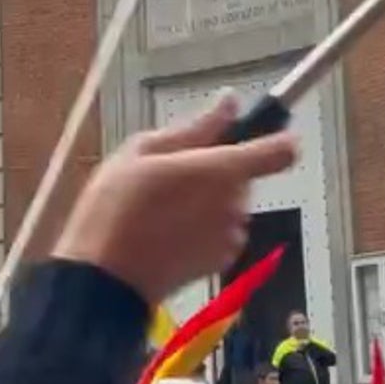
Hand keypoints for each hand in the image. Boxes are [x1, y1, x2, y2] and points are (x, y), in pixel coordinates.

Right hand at [52, 94, 296, 305]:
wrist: (104, 279)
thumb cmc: (115, 209)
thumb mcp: (141, 152)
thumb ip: (194, 128)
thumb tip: (228, 104)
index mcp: (222, 170)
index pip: (280, 149)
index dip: (274, 140)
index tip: (256, 137)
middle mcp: (236, 203)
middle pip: (244, 177)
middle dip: (214, 173)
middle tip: (168, 178)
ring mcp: (230, 236)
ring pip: (230, 206)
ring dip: (206, 204)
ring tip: (160, 209)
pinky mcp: (221, 262)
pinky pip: (221, 234)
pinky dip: (202, 231)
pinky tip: (167, 234)